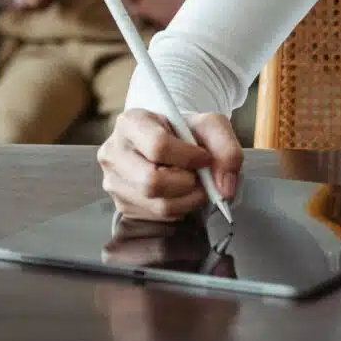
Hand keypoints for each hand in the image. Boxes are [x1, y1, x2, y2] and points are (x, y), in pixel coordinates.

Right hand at [98, 109, 241, 221]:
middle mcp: (114, 153)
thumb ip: (226, 149)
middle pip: (152, 182)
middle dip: (187, 184)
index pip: (158, 146)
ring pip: (157, 204)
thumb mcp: (210, 126)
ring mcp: (114, 181)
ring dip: (187, 199)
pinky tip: (180, 193)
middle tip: (198, 176)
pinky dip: (179, 208)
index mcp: (130, 123)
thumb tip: (225, 188)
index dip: (189, 157)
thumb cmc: (185, 132)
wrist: (168, 144)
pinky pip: (157, 217)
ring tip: (193, 184)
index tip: (204, 158)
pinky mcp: (123, 205)